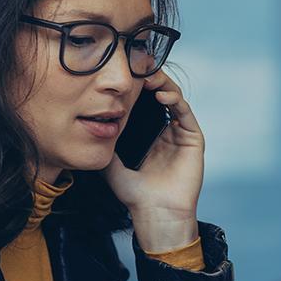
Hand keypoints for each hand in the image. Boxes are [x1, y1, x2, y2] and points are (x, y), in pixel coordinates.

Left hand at [102, 71, 204, 252]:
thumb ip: (104, 144)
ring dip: (162, 84)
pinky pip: (185, 113)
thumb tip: (87, 125)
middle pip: (160, 95)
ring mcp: (181, 134)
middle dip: (150, 79)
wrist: (155, 214)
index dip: (136, 88)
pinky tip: (161, 94)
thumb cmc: (134, 195)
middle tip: (137, 66)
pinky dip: (175, 100)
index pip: (144, 103)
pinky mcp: (194, 139)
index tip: (123, 74)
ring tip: (148, 76)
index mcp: (149, 135)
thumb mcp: (111, 164)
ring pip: (174, 99)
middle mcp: (166, 131)